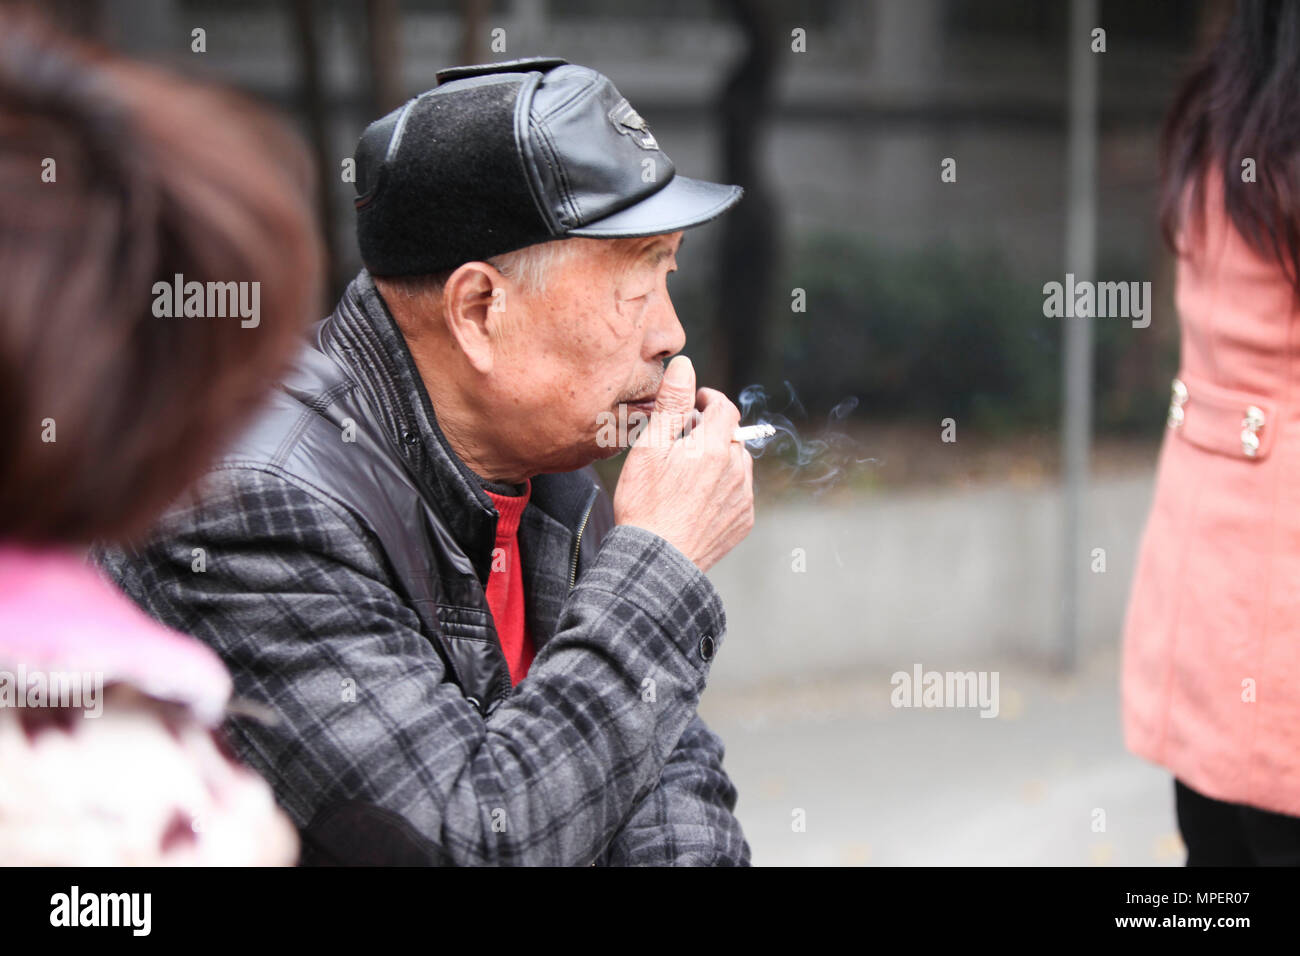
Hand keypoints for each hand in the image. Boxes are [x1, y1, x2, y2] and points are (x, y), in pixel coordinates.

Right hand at [613, 355, 754, 572]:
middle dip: (711, 431)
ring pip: (738, 463)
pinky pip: (739, 491)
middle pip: (732, 435)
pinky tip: (696, 497)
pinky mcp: (743, 520)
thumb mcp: (650, 448)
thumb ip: (671, 403)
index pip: (725, 407)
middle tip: (681, 441)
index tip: (693, 404)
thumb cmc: (646, 504)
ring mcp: (743, 497)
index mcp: (716, 447)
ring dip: (720, 458)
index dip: (709, 400)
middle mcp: (738, 470)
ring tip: (688, 472)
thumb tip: (685, 367)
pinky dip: (724, 486)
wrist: (656, 561)